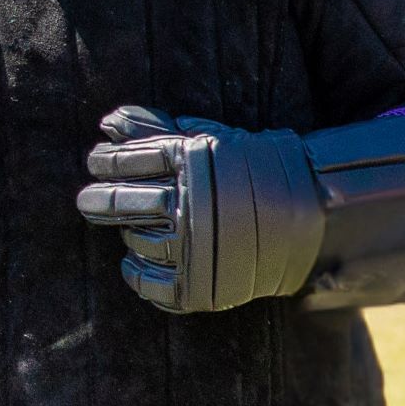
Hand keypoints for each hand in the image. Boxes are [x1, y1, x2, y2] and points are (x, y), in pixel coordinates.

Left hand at [74, 106, 323, 313]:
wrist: (317, 217)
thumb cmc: (258, 169)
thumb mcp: (213, 139)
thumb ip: (159, 129)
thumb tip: (110, 121)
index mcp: (194, 162)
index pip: (130, 160)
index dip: (107, 162)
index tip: (96, 163)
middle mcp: (191, 203)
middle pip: (125, 202)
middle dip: (100, 200)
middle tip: (87, 201)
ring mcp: (196, 247)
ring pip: (138, 240)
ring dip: (128, 233)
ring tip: (128, 228)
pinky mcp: (201, 285)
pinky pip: (152, 283)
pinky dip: (137, 274)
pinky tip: (133, 263)